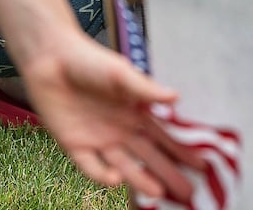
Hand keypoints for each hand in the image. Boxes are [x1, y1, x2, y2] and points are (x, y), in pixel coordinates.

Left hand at [19, 30, 202, 202]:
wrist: (50, 58)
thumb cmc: (88, 60)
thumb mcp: (120, 72)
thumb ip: (146, 90)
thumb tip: (176, 98)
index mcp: (134, 112)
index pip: (163, 137)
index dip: (181, 151)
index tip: (202, 165)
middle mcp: (120, 130)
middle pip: (148, 157)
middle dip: (167, 174)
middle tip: (188, 192)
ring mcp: (98, 139)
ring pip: (124, 166)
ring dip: (141, 180)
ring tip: (158, 193)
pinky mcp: (74, 145)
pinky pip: (91, 167)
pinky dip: (103, 175)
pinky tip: (116, 179)